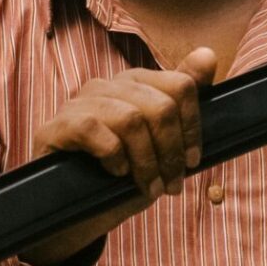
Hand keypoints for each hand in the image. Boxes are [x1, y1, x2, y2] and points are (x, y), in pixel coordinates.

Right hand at [24, 48, 216, 265]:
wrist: (73, 211)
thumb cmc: (120, 176)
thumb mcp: (160, 145)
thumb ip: (183, 102)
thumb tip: (208, 55)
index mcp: (137, 84)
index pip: (181, 85)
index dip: (193, 127)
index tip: (193, 162)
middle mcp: (109, 85)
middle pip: (161, 106)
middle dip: (171, 151)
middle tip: (170, 185)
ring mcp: (81, 102)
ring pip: (131, 119)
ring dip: (146, 162)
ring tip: (148, 187)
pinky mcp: (58, 125)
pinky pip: (93, 128)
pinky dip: (112, 155)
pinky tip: (116, 173)